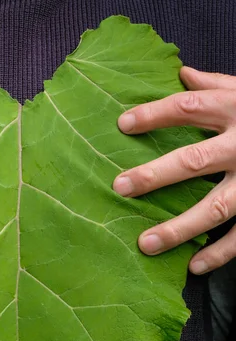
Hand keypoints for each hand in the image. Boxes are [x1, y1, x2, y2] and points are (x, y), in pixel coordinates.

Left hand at [113, 66, 235, 274]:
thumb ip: (218, 85)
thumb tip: (182, 73)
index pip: (188, 108)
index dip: (155, 115)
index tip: (122, 125)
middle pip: (195, 160)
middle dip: (155, 175)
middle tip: (121, 187)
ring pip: (216, 207)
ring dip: (179, 228)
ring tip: (146, 244)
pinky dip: (220, 253)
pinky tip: (193, 266)